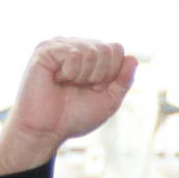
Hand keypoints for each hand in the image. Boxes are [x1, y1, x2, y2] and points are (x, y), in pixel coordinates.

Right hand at [0, 38, 137, 175]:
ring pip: (92, 51)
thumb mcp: (108, 100)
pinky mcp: (45, 50)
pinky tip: (56, 80)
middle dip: (99, 75)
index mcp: (89, 55)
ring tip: (65, 85)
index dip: (111, 74)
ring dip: (83, 76)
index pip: (116, 49)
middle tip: (78, 88)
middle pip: (107, 49)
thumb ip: (123, 81)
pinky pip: (73, 54)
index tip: (94, 89)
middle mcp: (75, 46)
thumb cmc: (73, 117)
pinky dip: (70, 73)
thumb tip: (133, 59)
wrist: (46, 131)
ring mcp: (59, 46)